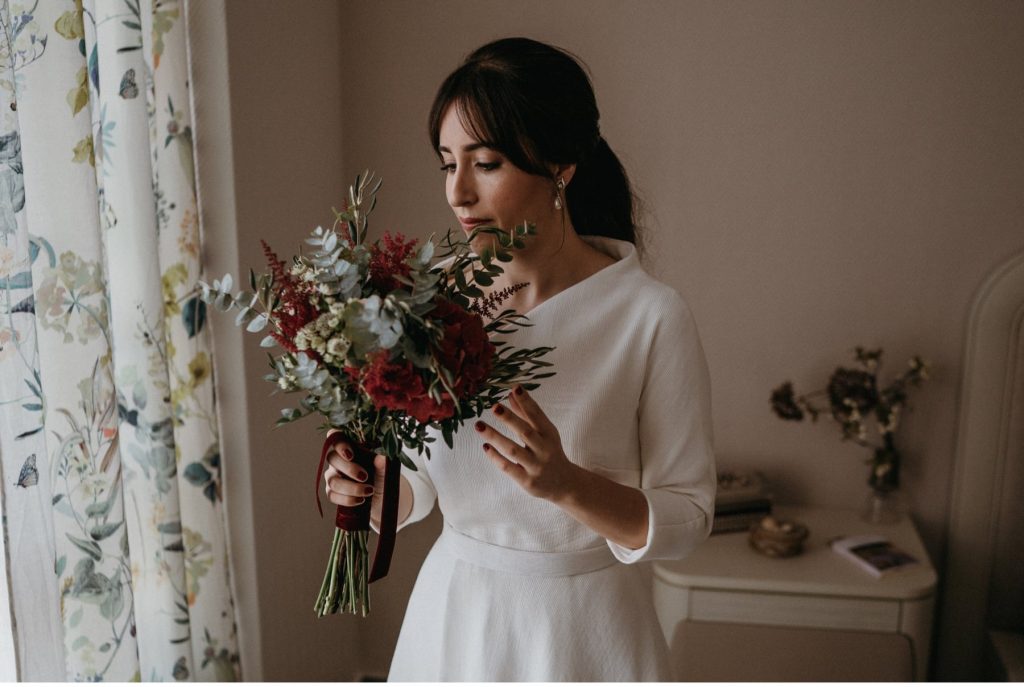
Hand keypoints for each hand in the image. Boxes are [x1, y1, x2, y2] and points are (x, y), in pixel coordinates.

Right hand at [323, 432, 386, 523]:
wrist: (384, 499)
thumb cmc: (383, 479)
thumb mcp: (386, 472)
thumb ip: (383, 466)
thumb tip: (382, 458)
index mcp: (352, 448)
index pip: (337, 439)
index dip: (339, 444)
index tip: (351, 454)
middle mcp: (340, 461)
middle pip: (332, 458)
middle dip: (349, 468)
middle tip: (365, 476)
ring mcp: (334, 476)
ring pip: (332, 480)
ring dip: (351, 487)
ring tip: (369, 491)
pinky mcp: (333, 492)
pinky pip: (332, 495)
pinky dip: (347, 499)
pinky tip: (360, 500)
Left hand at [475, 386, 579, 501]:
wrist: (564, 484)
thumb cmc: (550, 452)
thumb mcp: (544, 432)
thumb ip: (526, 414)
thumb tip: (511, 393)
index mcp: (549, 434)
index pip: (537, 415)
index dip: (526, 402)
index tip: (515, 388)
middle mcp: (544, 449)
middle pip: (525, 432)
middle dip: (510, 419)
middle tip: (494, 406)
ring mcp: (536, 466)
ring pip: (513, 450)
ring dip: (495, 437)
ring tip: (479, 425)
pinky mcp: (527, 481)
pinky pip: (509, 468)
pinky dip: (496, 458)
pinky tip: (485, 446)